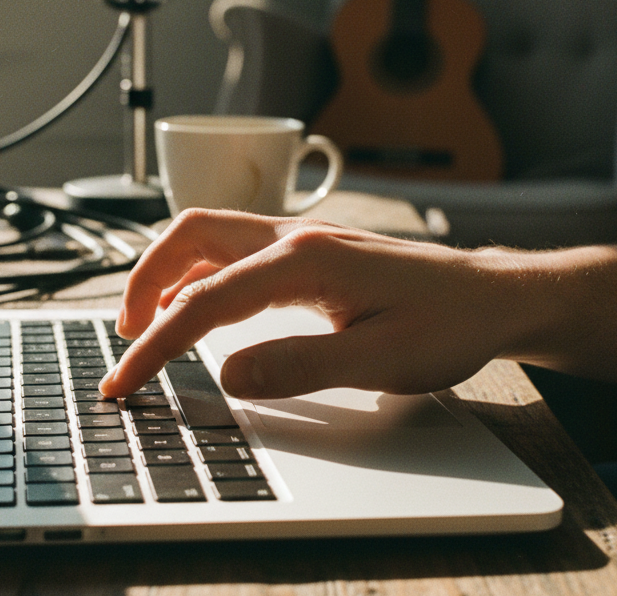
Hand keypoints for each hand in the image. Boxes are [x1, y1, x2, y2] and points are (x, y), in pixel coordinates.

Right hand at [99, 209, 525, 398]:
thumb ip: (300, 366)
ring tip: (148, 325)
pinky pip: (235, 252)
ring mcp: (301, 239)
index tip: (125, 380)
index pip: (206, 300)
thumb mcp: (379, 360)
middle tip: (124, 337)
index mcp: (305, 260)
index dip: (156, 344)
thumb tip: (229, 376)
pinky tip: (201, 312)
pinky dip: (200, 278)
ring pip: (208, 237)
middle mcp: (295, 237)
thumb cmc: (448, 325)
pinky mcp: (309, 252)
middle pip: (190, 236)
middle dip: (144, 283)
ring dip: (169, 274)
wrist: (492, 297)